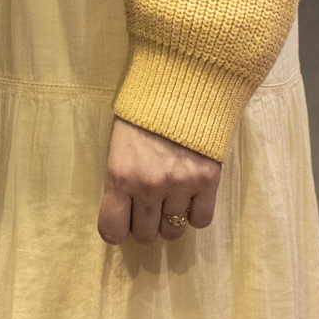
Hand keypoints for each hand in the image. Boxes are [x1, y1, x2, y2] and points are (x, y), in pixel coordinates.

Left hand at [97, 117, 221, 247]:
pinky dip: (196, 213)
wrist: (181, 83)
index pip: (111, 230)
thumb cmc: (143, 112)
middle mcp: (149, 185)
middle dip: (144, 223)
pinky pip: (201, 221)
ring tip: (170, 197)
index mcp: (120, 174)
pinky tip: (191, 195)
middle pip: (145, 235)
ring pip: (173, 232)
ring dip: (170, 220)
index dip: (117, 228)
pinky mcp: (208, 181)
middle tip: (149, 203)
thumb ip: (121, 180)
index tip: (123, 219)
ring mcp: (180, 185)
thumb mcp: (119, 144)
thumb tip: (124, 215)